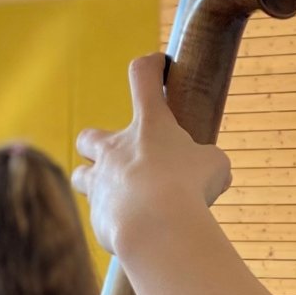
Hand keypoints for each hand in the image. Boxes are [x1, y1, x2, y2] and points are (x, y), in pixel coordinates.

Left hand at [71, 53, 231, 253]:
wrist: (157, 227)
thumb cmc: (189, 188)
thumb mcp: (214, 166)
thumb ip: (208, 162)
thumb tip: (214, 173)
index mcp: (149, 125)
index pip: (143, 77)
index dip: (151, 68)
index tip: (158, 66)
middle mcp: (116, 148)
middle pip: (89, 136)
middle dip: (99, 144)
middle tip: (121, 156)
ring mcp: (100, 181)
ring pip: (80, 175)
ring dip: (95, 182)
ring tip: (118, 194)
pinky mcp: (96, 215)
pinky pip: (98, 214)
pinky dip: (111, 218)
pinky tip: (132, 228)